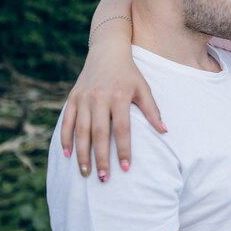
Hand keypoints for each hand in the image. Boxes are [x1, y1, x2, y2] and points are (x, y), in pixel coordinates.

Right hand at [60, 38, 164, 180]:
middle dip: (100, 158)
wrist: (107, 52)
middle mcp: (100, 98)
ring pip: (81, 131)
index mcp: (120, 96)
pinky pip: (67, 122)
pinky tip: (68, 154)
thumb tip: (165, 131)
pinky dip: (66, 138)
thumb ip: (152, 110)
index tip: (125, 168)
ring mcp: (84, 98)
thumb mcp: (144, 88)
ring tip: (86, 173)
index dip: (123, 149)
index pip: (122, 128)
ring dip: (82, 154)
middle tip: (103, 178)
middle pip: (99, 133)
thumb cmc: (130, 73)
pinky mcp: (72, 98)